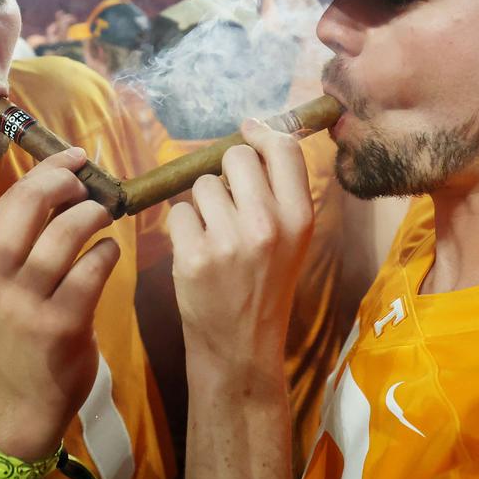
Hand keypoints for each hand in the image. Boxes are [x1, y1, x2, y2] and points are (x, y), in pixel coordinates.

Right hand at [0, 147, 120, 460]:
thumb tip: (64, 176)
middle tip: (89, 185)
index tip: (76, 160)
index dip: (50, 169)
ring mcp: (25, 302)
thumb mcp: (1, 278)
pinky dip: (106, 253)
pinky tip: (106, 254)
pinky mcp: (60, 324)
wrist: (22, 396)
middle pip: (32, 203)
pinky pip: (92, 269)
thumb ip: (22, 233)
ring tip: (103, 218)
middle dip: (68, 182)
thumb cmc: (18, 325)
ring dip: (94, 215)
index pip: (13, 195)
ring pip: (66, 232)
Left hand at [168, 119, 312, 378]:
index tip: (249, 131)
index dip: (262, 132)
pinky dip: (183, 229)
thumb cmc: (266, 286)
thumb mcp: (293, 240)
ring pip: (202, 184)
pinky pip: (178, 213)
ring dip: (203, 204)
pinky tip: (197, 253)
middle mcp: (267, 224)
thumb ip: (280, 191)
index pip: (284, 149)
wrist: (241, 347)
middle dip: (226, 171)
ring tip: (215, 236)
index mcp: (300, 217)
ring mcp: (228, 240)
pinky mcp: (192, 255)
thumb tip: (254, 133)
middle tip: (229, 201)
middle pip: (236, 156)